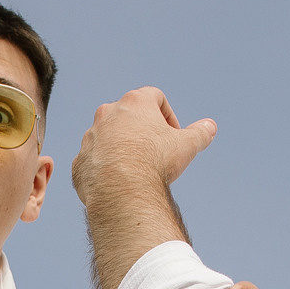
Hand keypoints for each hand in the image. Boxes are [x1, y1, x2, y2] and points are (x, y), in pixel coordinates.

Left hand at [71, 87, 216, 204]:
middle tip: (155, 152)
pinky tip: (119, 183)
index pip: (155, 97)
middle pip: (129, 115)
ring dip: (122, 148)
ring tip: (137, 169)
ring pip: (108, 137)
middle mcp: (108, 114)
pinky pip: (94, 161)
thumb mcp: (186, 146)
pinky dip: (105, 168)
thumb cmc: (155, 163)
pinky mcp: (79, 161)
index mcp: (134, 102)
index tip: (173, 135)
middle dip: (142, 130)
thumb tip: (210, 127)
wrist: (122, 191)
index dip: (167, 115)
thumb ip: (199, 133)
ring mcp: (90, 137)